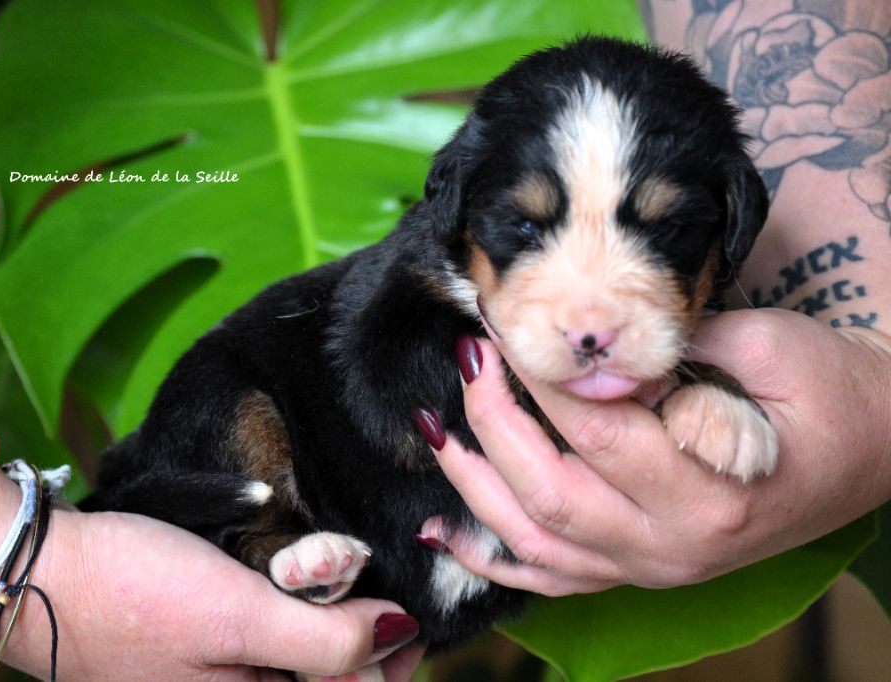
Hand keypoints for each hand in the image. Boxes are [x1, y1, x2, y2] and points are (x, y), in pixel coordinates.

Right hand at [0, 509, 423, 680]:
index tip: (414, 610)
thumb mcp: (237, 618)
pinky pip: (264, 640)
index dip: (394, 663)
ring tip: (346, 577)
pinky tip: (299, 578)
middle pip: (326, 680)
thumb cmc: (132, 594)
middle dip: (363, 638)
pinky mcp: (195, 646)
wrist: (33, 571)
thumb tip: (401, 635)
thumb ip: (323, 641)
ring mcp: (212, 675)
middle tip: (378, 584)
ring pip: (297, 659)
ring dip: (329, 622)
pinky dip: (291, 611)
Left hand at [425, 309, 890, 593]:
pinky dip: (491, 557)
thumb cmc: (831, 393)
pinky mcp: (640, 571)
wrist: (877, 448)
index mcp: (712, 490)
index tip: (504, 326)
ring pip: (537, 544)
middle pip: (550, 492)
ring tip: (433, 428)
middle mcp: (674, 545)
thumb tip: (589, 344)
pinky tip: (442, 530)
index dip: (539, 377)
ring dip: (473, 486)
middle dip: (492, 423)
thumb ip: (679, 347)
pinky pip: (551, 579)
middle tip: (469, 358)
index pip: (597, 430)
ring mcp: (653, 568)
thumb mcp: (771, 347)